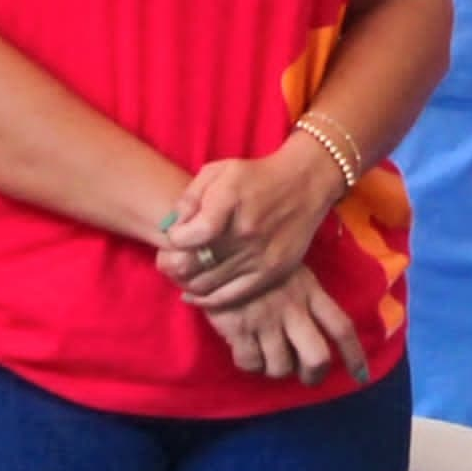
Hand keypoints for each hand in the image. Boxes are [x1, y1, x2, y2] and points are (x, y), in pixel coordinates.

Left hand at [155, 141, 341, 313]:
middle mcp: (246, 232)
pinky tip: (194, 293)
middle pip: (195, 265)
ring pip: (208, 285)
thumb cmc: (256, 176)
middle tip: (167, 261)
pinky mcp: (271, 274)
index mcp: (231, 200)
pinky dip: (206, 299)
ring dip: (186, 282)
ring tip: (181, 273)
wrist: (305, 184)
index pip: (190, 236)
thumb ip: (190, 197)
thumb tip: (172, 227)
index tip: (175, 234)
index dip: (174, 239)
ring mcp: (260, 256)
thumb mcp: (220, 171)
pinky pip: (230, 297)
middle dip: (172, 265)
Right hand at [204, 268, 368, 383]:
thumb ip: (305, 296)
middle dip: (313, 374)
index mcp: (310, 291)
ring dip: (275, 369)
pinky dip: (251, 364)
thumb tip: (316, 330)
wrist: (215, 247)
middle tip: (305, 375)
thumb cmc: (256, 257)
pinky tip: (247, 351)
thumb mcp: (290, 268)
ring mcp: (266, 320)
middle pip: (317, 357)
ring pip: (281, 367)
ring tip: (268, 356)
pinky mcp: (239, 328)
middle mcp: (293, 308)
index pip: (341, 327)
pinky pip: (251, 363)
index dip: (354, 355)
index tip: (361, 376)